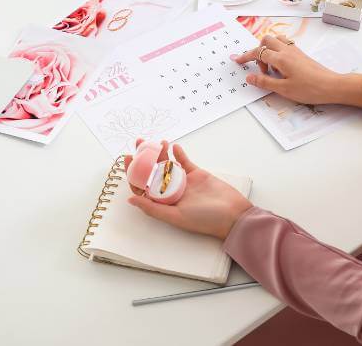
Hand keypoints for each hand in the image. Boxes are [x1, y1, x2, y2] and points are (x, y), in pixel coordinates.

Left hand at [125, 140, 251, 239]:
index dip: (133, 172)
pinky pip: (184, 161)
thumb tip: (130, 199)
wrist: (232, 214)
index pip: (142, 185)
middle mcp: (170, 191)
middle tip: (139, 142)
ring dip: (161, 152)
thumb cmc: (205, 220)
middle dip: (144, 156)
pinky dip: (179, 153)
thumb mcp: (176, 217)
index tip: (129, 158)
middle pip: (152, 171)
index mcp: (162, 203)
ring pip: (167, 164)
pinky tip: (174, 145)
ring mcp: (183, 181)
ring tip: (158, 141)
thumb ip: (153, 209)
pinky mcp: (196, 173)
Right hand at [232, 34, 361, 107]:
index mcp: (281, 58)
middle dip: (258, 51)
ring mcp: (296, 50)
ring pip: (277, 40)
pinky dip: (278, 51)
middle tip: (260, 69)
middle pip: (266, 40)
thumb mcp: (284, 90)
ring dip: (269, 49)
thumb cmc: (309, 89)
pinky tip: (281, 67)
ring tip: (271, 68)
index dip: (246, 56)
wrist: (332, 86)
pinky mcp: (301, 54)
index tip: (237, 60)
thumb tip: (249, 77)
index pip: (259, 52)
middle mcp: (287, 50)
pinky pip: (285, 45)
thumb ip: (264, 82)